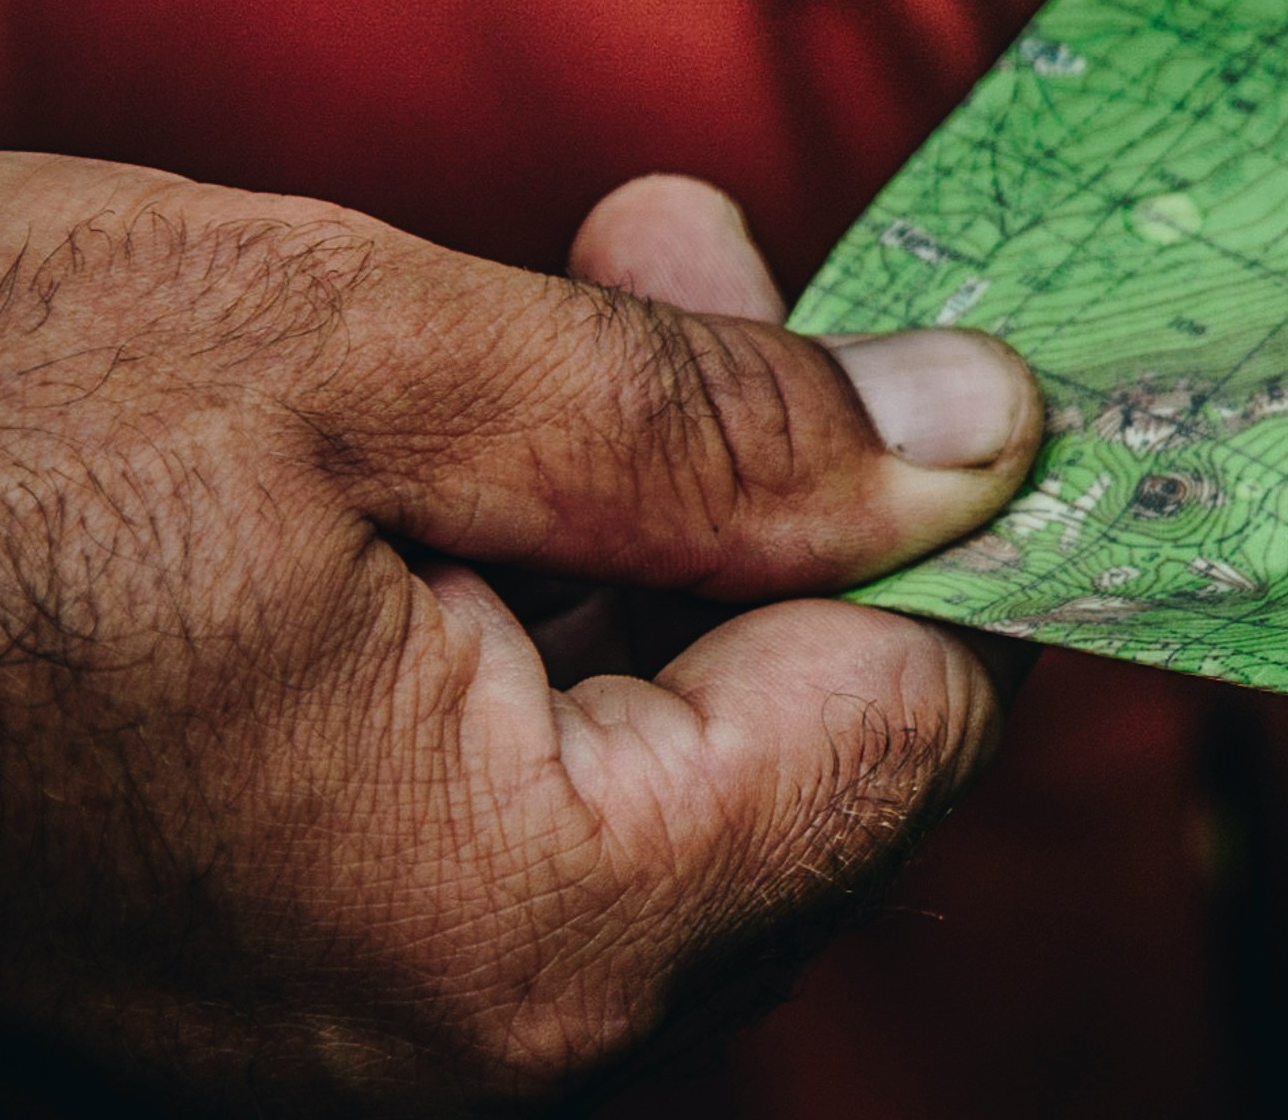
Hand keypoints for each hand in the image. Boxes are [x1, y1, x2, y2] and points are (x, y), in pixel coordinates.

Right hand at [0, 158, 1042, 1107]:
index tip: (880, 328)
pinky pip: (536, 780)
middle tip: (685, 255)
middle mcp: (476, 1032)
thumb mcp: (366, 353)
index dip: (928, 508)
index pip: (918, 729)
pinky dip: (552, 590)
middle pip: (814, 751)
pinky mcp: (303, 948)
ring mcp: (383, 1014)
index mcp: (528, 925)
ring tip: (586, 290)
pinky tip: (487, 425)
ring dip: (669, 510)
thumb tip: (985, 442)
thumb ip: (717, 429)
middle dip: (787, 485)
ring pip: (684, 752)